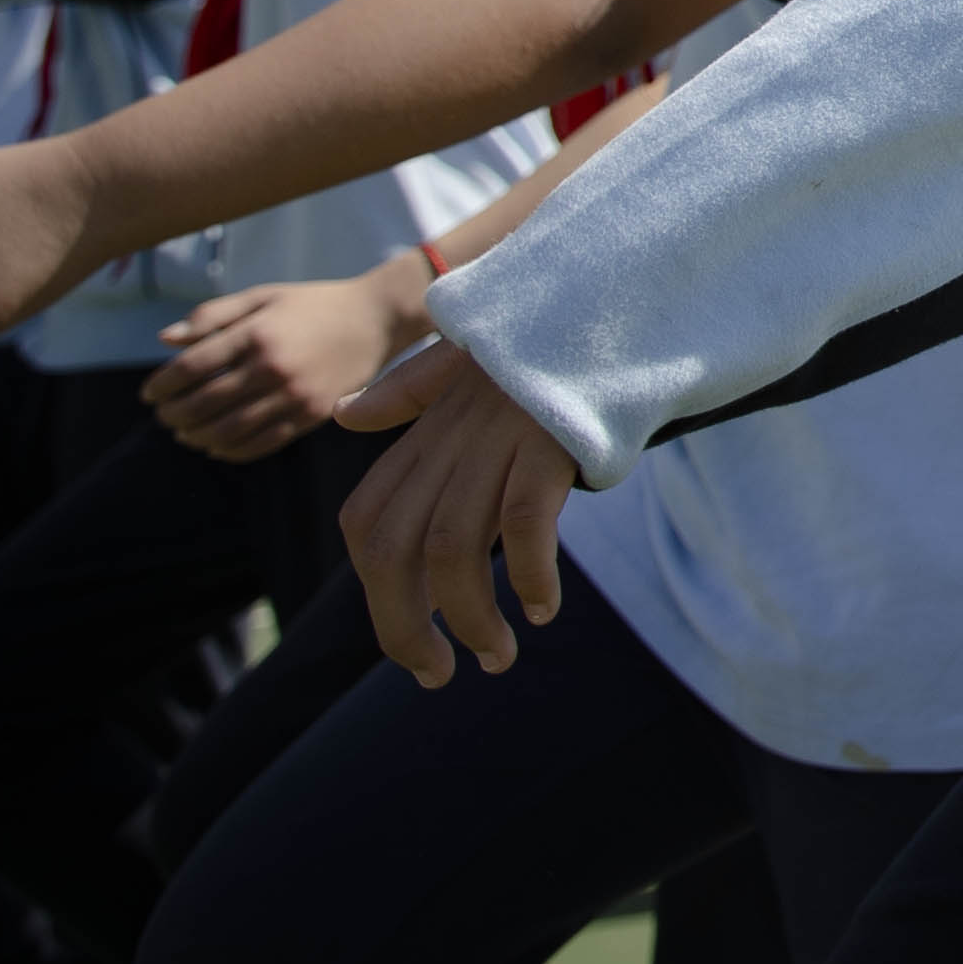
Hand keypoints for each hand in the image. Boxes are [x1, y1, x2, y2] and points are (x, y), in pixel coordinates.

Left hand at [151, 270, 422, 463]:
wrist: (377, 319)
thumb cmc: (314, 304)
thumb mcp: (264, 297)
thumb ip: (214, 315)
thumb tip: (165, 340)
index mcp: (257, 333)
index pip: (191, 368)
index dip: (161, 385)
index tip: (149, 394)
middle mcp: (272, 367)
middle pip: (203, 403)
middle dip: (173, 414)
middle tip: (163, 416)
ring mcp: (293, 394)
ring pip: (228, 429)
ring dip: (196, 436)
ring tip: (184, 433)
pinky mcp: (311, 415)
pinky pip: (261, 443)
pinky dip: (230, 450)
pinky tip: (216, 445)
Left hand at [334, 340, 581, 684]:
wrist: (617, 290)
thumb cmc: (548, 333)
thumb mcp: (470, 357)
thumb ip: (410, 391)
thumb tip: (344, 415)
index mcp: (428, 425)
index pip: (366, 521)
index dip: (377, 592)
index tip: (411, 640)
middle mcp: (452, 433)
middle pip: (396, 549)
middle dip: (405, 626)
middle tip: (438, 674)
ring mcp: (500, 434)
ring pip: (454, 546)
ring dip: (470, 616)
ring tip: (498, 654)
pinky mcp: (552, 435)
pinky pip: (526, 519)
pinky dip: (531, 571)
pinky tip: (544, 606)